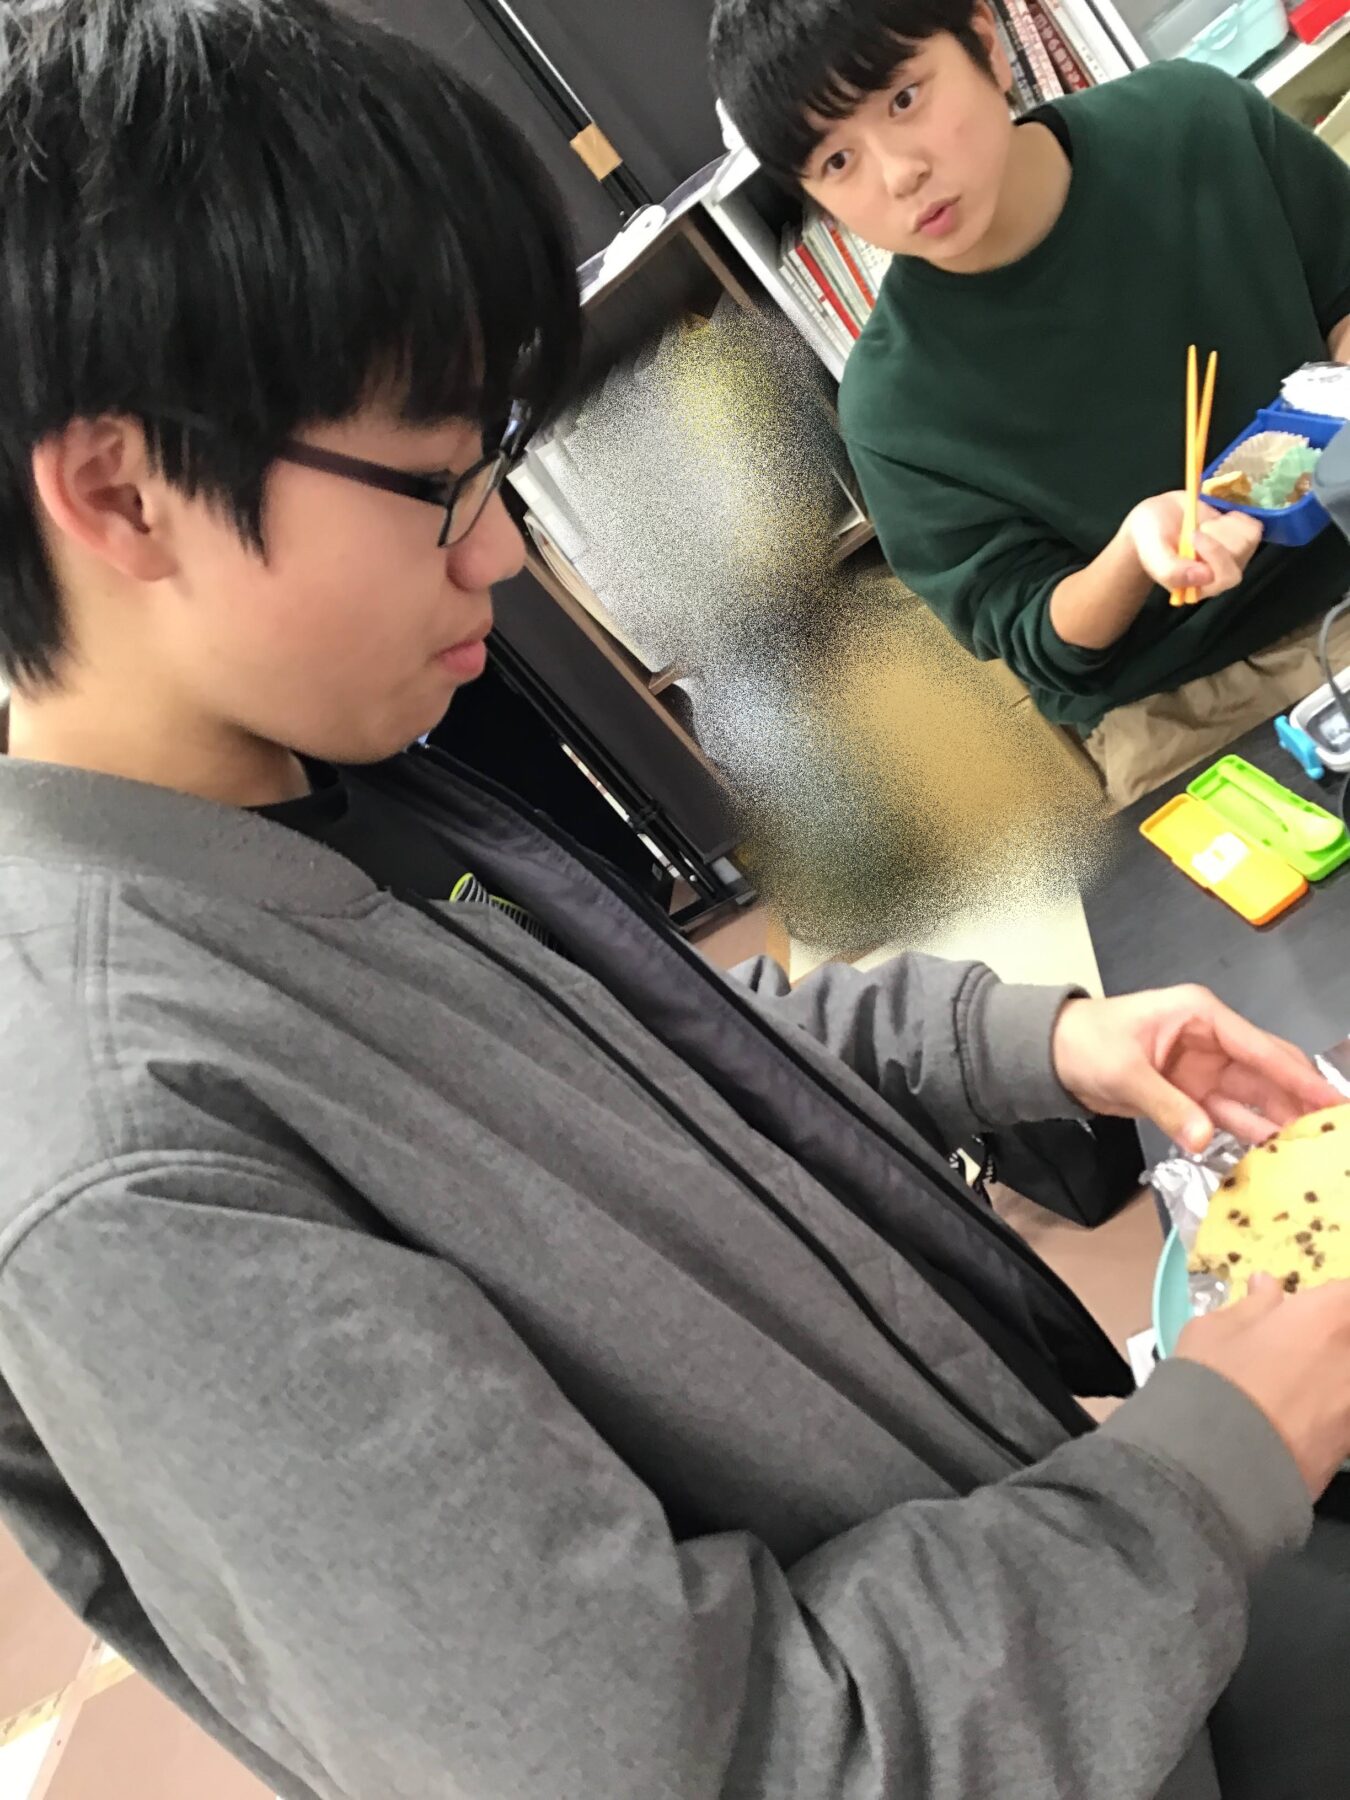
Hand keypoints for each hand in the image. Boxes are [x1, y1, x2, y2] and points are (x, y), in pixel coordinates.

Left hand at [1051, 986, 1341, 1152]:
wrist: (1051, 1055)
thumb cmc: (1085, 1043)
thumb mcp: (1125, 1072)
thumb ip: (1167, 1106)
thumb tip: (1204, 1138)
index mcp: (1201, 1016)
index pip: (1261, 1048)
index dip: (1300, 1076)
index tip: (1333, 1101)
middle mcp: (1211, 1040)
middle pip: (1267, 1071)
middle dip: (1301, 1099)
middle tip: (1334, 1131)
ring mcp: (1203, 1070)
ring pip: (1253, 1097)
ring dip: (1281, 1120)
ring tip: (1314, 1149)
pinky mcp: (1192, 1095)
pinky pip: (1228, 1114)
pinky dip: (1250, 1132)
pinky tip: (1275, 1152)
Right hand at [1123, 492, 1263, 600]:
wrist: (1155, 518)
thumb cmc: (1150, 538)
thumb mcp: (1152, 553)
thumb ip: (1170, 571)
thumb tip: (1205, 577)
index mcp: (1199, 586)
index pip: (1225, 576)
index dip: (1214, 553)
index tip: (1192, 534)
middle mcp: (1219, 576)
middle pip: (1239, 556)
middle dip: (1217, 535)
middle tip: (1194, 529)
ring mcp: (1233, 557)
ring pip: (1248, 540)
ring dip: (1223, 526)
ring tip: (1202, 526)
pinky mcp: (1241, 538)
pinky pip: (1254, 528)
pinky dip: (1237, 518)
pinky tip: (1218, 520)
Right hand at [1177, 1274, 1349, 1497]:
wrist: (1220, 1463)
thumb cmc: (1214, 1378)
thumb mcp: (1215, 1328)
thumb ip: (1252, 1306)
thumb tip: (1268, 1287)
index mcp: (1329, 1315)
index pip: (1347, 1292)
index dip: (1330, 1301)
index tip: (1306, 1310)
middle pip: (1349, 1338)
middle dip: (1332, 1340)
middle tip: (1300, 1348)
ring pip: (1345, 1377)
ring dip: (1331, 1377)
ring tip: (1297, 1389)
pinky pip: (1343, 1412)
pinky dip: (1330, 1410)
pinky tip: (1297, 1420)